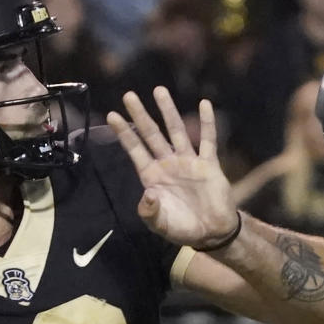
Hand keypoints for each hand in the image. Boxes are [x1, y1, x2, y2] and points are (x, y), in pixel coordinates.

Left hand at [107, 88, 238, 249]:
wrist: (211, 232)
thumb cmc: (182, 228)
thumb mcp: (160, 224)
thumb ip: (150, 212)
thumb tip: (148, 195)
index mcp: (152, 176)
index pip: (135, 149)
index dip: (124, 133)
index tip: (111, 115)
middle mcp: (167, 164)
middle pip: (151, 134)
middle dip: (140, 115)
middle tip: (128, 95)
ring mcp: (188, 162)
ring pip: (176, 131)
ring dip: (168, 111)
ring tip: (159, 90)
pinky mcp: (209, 164)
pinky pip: (208, 140)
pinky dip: (207, 123)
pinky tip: (204, 104)